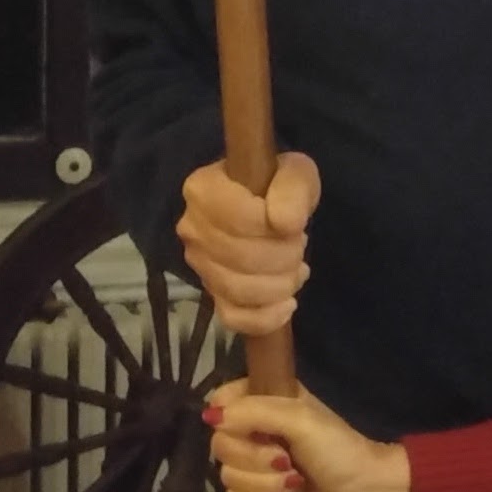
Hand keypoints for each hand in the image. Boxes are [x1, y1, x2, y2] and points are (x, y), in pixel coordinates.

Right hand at [177, 151, 320, 336]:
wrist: (269, 206)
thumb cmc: (278, 185)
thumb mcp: (295, 173)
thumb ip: (292, 189)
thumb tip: (284, 222)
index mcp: (203, 190)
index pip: (240, 219)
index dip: (276, 228)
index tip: (294, 224)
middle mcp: (192, 228)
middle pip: (240, 259)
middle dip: (284, 258)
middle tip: (298, 247)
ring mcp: (198, 264)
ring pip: (238, 290)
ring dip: (280, 285)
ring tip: (296, 269)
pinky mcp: (210, 293)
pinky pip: (232, 317)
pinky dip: (265, 317)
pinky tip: (287, 304)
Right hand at [203, 380, 410, 491]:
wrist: (360, 491)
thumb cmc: (336, 448)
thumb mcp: (300, 420)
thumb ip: (256, 411)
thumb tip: (211, 415)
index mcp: (268, 400)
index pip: (222, 401)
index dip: (226, 418)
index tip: (244, 430)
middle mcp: (257, 428)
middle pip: (221, 443)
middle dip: (252, 459)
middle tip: (284, 461)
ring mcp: (256, 462)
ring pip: (227, 474)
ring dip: (261, 484)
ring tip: (292, 483)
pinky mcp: (258, 491)